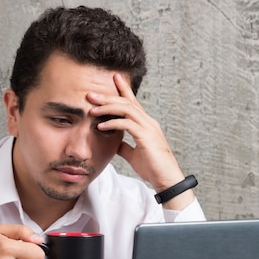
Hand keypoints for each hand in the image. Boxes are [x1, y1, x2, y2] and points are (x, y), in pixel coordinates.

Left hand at [88, 74, 193, 208]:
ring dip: (107, 107)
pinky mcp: (146, 137)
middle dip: (108, 97)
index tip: (113, 78)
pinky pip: (127, 124)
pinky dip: (112, 123)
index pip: (133, 102)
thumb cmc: (152, 168)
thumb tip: (112, 142)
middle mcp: (148, 122)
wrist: (167, 180)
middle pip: (127, 102)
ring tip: (92, 109)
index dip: (123, 89)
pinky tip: (101, 126)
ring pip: (127, 109)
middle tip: (91, 94)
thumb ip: (124, 146)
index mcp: (146, 124)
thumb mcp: (133, 155)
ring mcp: (148, 128)